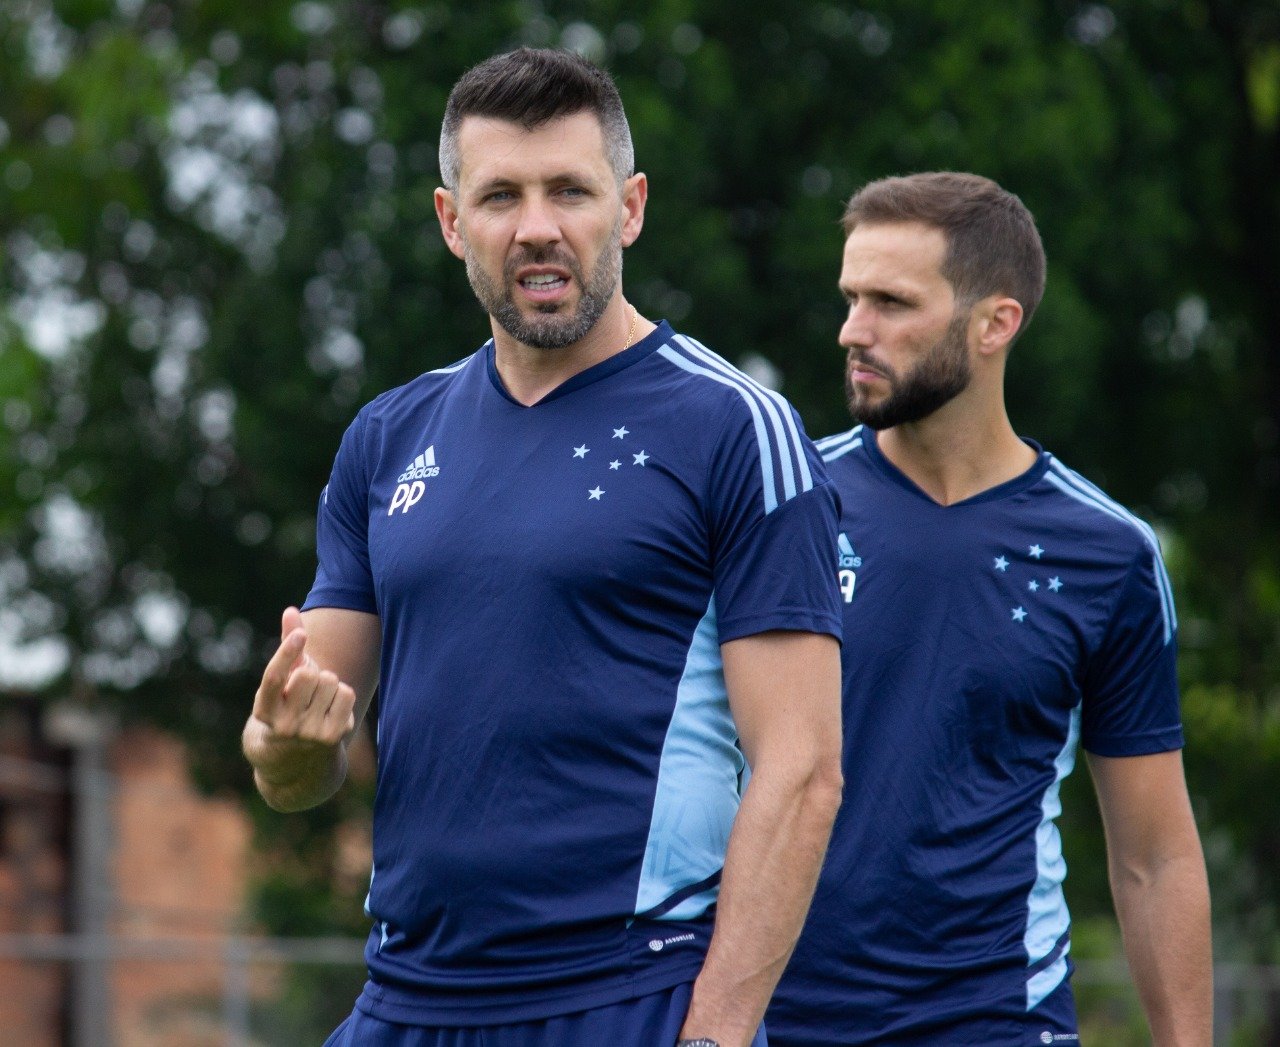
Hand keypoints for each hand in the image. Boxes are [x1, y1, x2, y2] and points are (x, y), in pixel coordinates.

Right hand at [251, 607, 356, 746]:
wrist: (296, 755)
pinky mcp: (332, 737)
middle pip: (309, 674)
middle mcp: (283, 724)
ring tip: (318, 700)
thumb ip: (288, 644)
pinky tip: (331, 709)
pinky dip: (342, 694)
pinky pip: (347, 694)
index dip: (287, 653)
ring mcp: (308, 733)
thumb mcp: (283, 678)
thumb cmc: (289, 703)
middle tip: (306, 689)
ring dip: (328, 683)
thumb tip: (291, 610)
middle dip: (311, 672)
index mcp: (264, 709)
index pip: (274, 677)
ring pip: (330, 681)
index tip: (302, 635)